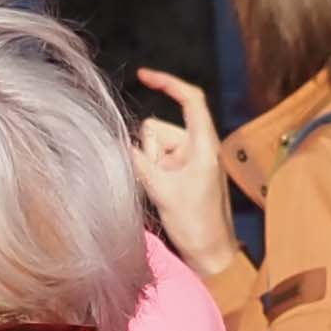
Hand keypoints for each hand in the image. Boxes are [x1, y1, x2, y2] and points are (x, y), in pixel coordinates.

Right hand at [130, 70, 239, 276]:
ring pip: (153, 146)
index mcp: (204, 144)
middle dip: (149, 150)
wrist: (211, 254)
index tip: (143, 76)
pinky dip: (151, 173)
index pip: (191, 99)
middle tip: (160, 182)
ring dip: (149, 165)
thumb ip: (140, 163)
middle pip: (159, 128)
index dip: (168, 83)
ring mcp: (189, 161)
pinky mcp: (182, 174)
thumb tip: (119, 144)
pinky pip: (156, 162)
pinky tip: (162, 195)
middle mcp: (198, 147)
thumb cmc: (197, 225)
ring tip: (163, 192)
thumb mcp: (164, 192)